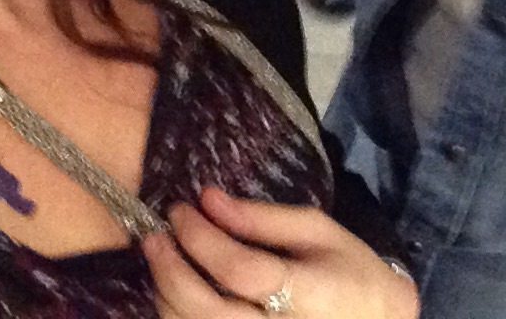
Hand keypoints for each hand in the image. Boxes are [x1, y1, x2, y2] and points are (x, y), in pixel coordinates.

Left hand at [142, 188, 418, 318]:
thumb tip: (206, 198)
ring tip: (162, 258)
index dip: (202, 238)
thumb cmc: (350, 271)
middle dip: (170, 270)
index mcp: (308, 294)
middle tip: (155, 236)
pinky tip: (176, 289)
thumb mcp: (318, 231)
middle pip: (206, 311)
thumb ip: (262, 217)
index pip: (240, 270)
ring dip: (166, 294)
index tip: (180, 209)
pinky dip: (179, 315)